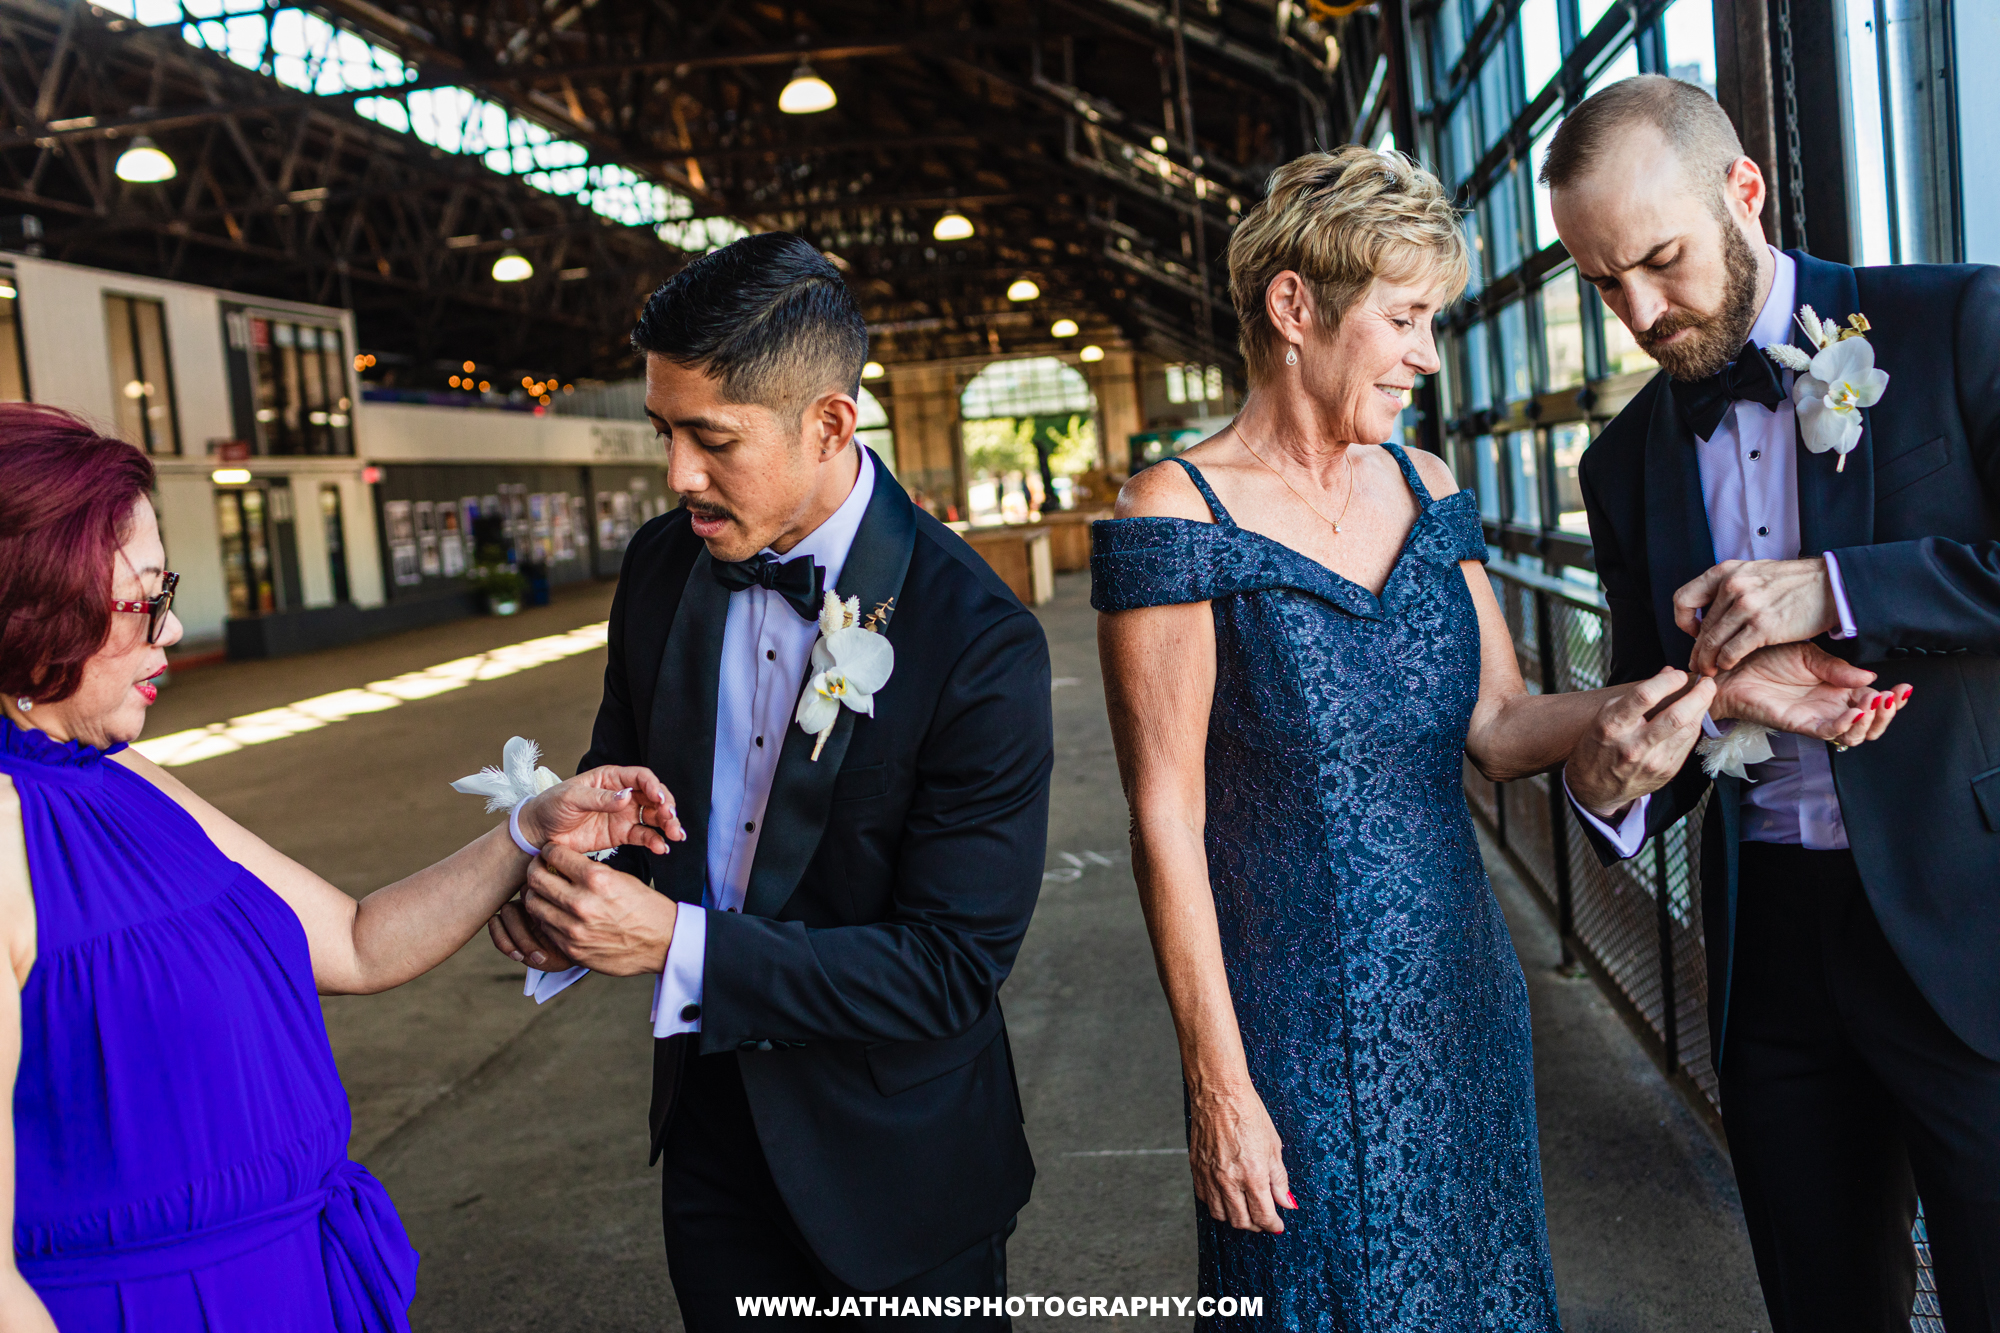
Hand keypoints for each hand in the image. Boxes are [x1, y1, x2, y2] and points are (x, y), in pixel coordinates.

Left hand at [501, 845, 676, 976]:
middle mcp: (581, 904)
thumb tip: (561, 866)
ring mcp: (573, 930)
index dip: (549, 850)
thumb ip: (589, 872)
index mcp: (597, 879)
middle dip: (535, 869)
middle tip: (539, 869)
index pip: (555, 855)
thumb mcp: (621, 879)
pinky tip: (554, 913)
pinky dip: (545, 918)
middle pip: (536, 879)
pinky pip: (544, 929)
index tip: (549, 852)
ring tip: (544, 892)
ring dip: (536, 895)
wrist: (662, 943)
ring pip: (534, 905)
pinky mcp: (571, 950)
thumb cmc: (646, 908)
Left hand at [516, 765, 684, 856]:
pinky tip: (661, 848)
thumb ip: (599, 798)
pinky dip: (655, 841)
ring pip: (654, 817)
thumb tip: (626, 796)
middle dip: (667, 807)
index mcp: (611, 779)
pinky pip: (643, 836)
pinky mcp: (622, 834)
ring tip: (675, 835)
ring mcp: (624, 815)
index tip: (660, 799)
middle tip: (671, 819)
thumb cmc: (551, 807)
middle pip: (654, 797)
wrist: (539, 834)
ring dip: (667, 824)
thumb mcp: (571, 798)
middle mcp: (622, 795)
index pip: (641, 777)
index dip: (654, 786)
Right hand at [1188, 1083, 1296, 1233]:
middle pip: (1242, 1221)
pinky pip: (1205, 1199)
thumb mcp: (1273, 1145)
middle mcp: (1229, 1180)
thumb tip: (1287, 1202)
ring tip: (1246, 1210)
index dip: (1273, 1225)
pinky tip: (1227, 1196)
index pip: (1263, 1216)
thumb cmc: (1248, 1112)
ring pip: (1221, 1215)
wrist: (1219, 1093)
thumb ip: (1279, 1179)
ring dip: (1236, 1218)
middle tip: (1264, 1219)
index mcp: (1253, 1175)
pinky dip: (1217, 1204)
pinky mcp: (1196, 1169)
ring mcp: (1210, 1176)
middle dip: (1256, 1225)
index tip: (1278, 1225)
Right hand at [1564, 666, 1716, 818]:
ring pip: (1688, 729)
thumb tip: (1667, 672)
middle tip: (1707, 683)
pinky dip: (1694, 726)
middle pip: (1676, 716)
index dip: (1667, 681)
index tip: (1677, 674)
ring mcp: (1652, 762)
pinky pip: (1687, 743)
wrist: (1594, 788)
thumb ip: (1637, 696)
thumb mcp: (1606, 717)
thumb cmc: (1598, 746)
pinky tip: (1694, 716)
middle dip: (1699, 695)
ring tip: (1705, 695)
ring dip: (1702, 709)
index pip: (1645, 696)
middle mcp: (1633, 745)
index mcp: (1612, 726)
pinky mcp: (1665, 772)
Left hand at [1675, 558, 1838, 674]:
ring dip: (1707, 661)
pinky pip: (1731, 651)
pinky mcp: (1762, 626)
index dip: (1683, 620)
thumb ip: (1731, 587)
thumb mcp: (1754, 572)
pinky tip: (1727, 666)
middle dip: (1697, 649)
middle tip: (1698, 663)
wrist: (1832, 585)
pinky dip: (1725, 662)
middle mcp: (1732, 586)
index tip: (1694, 631)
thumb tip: (1712, 610)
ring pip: (1711, 642)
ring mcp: (1746, 606)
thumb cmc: (1795, 582)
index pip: (1684, 599)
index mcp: (1726, 572)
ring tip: (1708, 671)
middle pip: (1701, 627)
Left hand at [1713, 642, 1910, 745]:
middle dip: (1888, 714)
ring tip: (1875, 703)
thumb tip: (1871, 676)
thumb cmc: (1767, 659)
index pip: (1875, 701)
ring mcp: (1818, 718)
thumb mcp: (1810, 656)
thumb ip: (1839, 668)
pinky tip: (1856, 711)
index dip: (1894, 699)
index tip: (1904, 688)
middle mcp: (1833, 707)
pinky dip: (1846, 725)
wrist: (1734, 668)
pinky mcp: (1800, 725)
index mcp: (1840, 689)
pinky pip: (1829, 732)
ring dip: (1871, 721)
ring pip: (1855, 734)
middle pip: (1871, 724)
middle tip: (1892, 698)